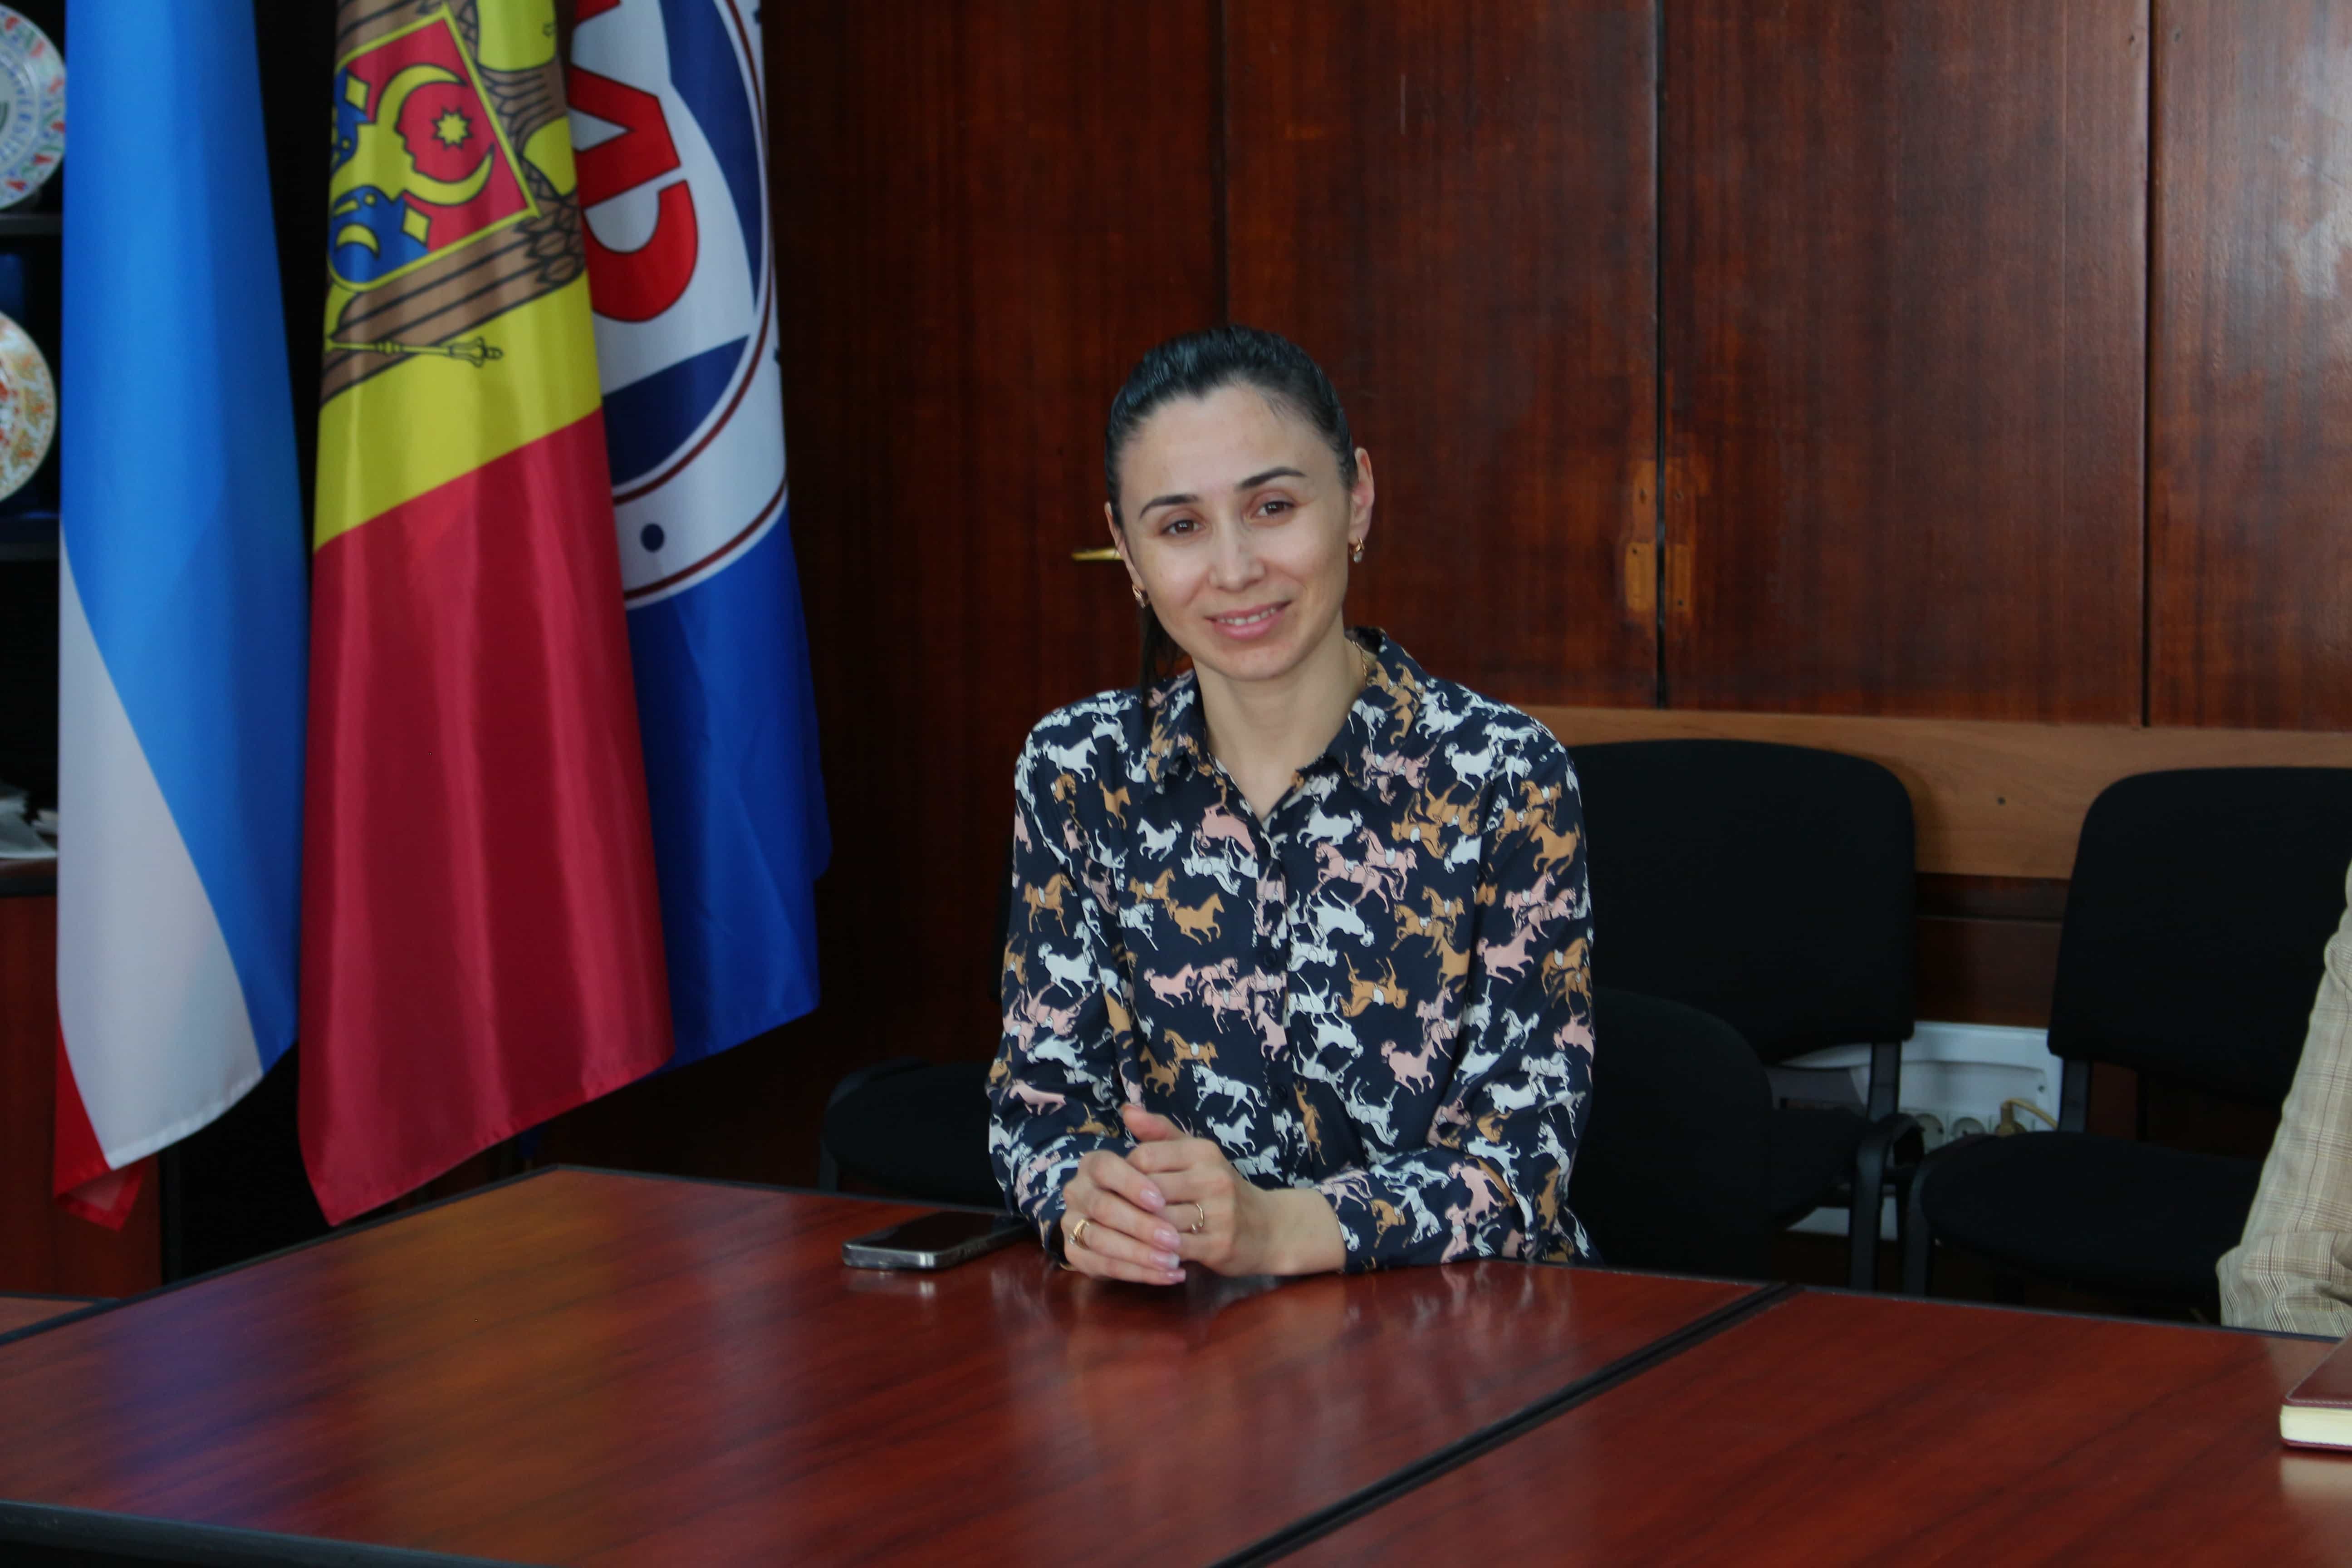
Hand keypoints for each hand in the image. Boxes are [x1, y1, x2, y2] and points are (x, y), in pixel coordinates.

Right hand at [1057, 1146, 1185, 1285]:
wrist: (1147, 1220)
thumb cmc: (1159, 1186)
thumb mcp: (1166, 1157)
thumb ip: (1156, 1133)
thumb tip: (1131, 1110)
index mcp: (1093, 1164)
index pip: (1104, 1168)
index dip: (1130, 1184)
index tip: (1160, 1200)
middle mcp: (1076, 1192)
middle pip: (1103, 1208)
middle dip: (1141, 1226)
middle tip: (1174, 1240)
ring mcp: (1073, 1224)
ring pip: (1102, 1241)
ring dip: (1140, 1254)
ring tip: (1175, 1261)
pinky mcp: (1077, 1254)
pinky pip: (1103, 1267)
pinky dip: (1138, 1273)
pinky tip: (1169, 1275)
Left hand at [1121, 1104, 1344, 1276]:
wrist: (1269, 1228)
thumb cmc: (1221, 1188)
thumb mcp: (1196, 1154)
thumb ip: (1160, 1133)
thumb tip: (1126, 1109)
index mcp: (1203, 1151)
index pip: (1145, 1156)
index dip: (1124, 1172)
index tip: (1119, 1184)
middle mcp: (1213, 1178)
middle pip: (1149, 1190)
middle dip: (1126, 1203)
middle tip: (1111, 1212)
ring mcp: (1219, 1213)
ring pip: (1159, 1221)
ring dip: (1137, 1229)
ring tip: (1121, 1233)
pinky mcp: (1219, 1245)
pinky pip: (1174, 1249)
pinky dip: (1155, 1252)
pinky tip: (1144, 1252)